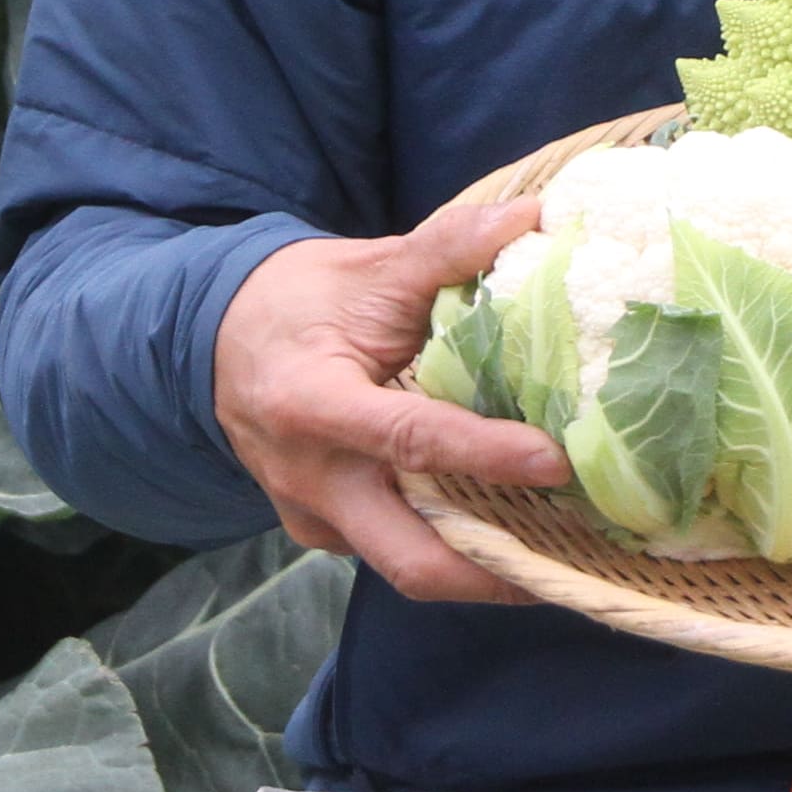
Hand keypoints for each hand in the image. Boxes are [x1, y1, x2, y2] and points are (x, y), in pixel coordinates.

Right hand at [213, 191, 574, 605]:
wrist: (217, 341)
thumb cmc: (299, 300)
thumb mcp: (370, 267)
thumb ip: (447, 248)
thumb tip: (530, 217)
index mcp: (312, 404)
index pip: (410, 439)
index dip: (485, 455)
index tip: (555, 462)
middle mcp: (311, 478)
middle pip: (410, 560)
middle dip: (494, 574)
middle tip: (574, 557)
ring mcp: (314, 516)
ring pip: (408, 567)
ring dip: (484, 570)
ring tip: (563, 554)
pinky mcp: (324, 532)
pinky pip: (394, 551)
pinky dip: (452, 547)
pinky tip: (509, 528)